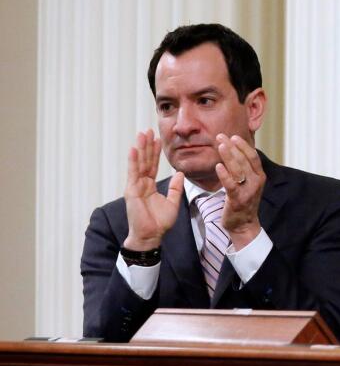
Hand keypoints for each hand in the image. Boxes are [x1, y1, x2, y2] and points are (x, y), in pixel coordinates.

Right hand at [123, 128, 183, 250]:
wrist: (151, 235)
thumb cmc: (160, 222)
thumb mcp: (173, 202)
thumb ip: (176, 188)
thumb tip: (180, 174)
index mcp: (150, 185)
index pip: (153, 165)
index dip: (155, 152)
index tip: (158, 139)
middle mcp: (141, 183)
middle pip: (145, 161)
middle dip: (147, 146)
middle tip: (148, 130)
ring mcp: (135, 186)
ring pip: (138, 164)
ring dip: (140, 148)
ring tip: (141, 134)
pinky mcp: (131, 192)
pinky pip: (133, 174)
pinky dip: (133, 161)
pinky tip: (133, 149)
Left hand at [214, 134, 265, 249]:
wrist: (244, 225)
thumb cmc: (243, 201)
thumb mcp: (247, 183)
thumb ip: (243, 168)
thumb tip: (234, 151)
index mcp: (259, 176)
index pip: (252, 156)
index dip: (243, 145)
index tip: (233, 136)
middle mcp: (256, 182)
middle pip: (244, 160)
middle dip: (232, 147)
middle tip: (221, 136)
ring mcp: (248, 191)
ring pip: (238, 169)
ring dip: (229, 156)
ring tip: (220, 145)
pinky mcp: (238, 200)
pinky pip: (231, 185)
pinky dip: (225, 175)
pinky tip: (218, 166)